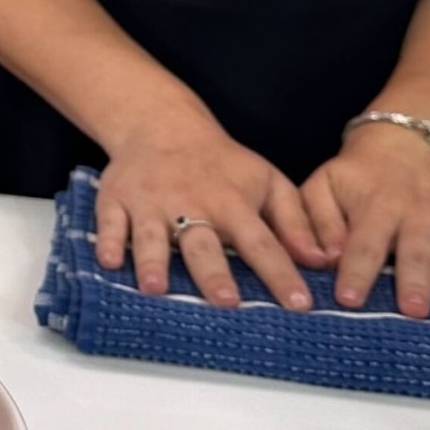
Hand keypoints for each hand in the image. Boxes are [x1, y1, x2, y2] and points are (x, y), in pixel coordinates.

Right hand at [95, 109, 329, 309]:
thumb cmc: (220, 164)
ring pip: (151, 236)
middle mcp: (191, 204)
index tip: (298, 304)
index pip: (262, 242)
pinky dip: (108, 242)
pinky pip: (109, 222)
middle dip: (214, 273)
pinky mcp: (116, 200)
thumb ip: (295, 222)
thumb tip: (322, 260)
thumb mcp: (266, 181)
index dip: (280, 274)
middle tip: (226, 302)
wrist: (161, 125)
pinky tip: (109, 263)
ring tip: (156, 288)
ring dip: (153, 261)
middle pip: (203, 244)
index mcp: (232, 203)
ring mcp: (150, 203)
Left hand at [304, 121, 429, 317]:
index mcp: (375, 206)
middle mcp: (418, 211)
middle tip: (415, 310)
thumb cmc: (356, 177)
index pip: (364, 244)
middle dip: (416, 281)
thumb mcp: (323, 186)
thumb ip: (316, 221)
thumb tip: (322, 259)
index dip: (356, 272)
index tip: (349, 301)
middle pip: (417, 251)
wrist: (404, 141)